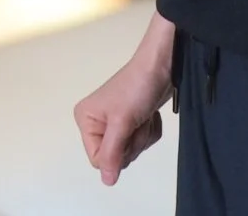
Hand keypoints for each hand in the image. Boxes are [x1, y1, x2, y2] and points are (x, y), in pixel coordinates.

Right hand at [74, 51, 173, 185]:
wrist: (161, 67)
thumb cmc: (137, 87)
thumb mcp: (122, 122)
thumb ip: (113, 152)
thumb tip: (107, 180)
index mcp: (86, 120)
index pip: (98, 158)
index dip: (116, 152)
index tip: (125, 133)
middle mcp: (97, 122)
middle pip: (115, 156)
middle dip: (132, 142)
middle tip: (135, 121)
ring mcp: (115, 123)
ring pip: (130, 150)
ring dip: (142, 136)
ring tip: (143, 115)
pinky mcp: (131, 122)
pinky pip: (141, 142)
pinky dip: (150, 131)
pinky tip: (149, 115)